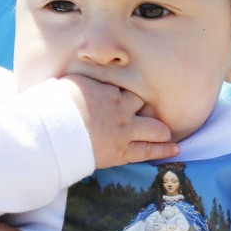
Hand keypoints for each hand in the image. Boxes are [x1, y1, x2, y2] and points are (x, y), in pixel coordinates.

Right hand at [58, 74, 178, 168]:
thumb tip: (81, 79)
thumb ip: (81, 84)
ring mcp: (125, 130)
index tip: (125, 100)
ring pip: (154, 128)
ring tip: (166, 134)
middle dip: (146, 110)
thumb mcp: (69, 85)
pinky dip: (163, 149)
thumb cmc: (55, 108)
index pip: (124, 91)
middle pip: (143, 105)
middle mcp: (121, 108)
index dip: (126, 97)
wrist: (56, 130)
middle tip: (146, 115)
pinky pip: (149, 151)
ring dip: (160, 130)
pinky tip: (175, 149)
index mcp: (107, 91)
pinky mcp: (123, 151)